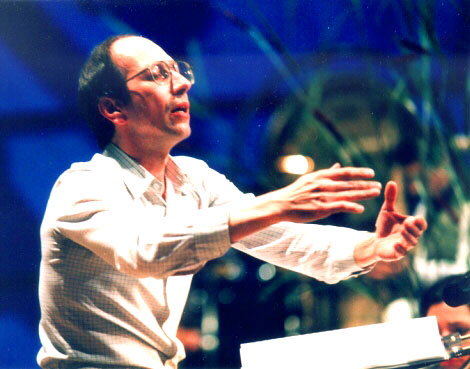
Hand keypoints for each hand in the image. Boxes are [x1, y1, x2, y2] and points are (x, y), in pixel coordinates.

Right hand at [229, 163, 381, 241]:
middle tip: (378, 185)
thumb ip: (326, 173)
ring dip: (363, 193)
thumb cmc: (295, 193)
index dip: (358, 172)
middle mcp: (323, 184)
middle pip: (348, 183)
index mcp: (321, 176)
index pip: (344, 172)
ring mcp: (322, 196)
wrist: (280, 204)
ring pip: (347, 193)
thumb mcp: (310, 179)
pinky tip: (361, 209)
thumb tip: (338, 165)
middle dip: (365, 184)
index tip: (371, 173)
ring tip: (375, 193)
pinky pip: (339, 206)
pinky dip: (351, 207)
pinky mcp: (320, 208)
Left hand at [373, 181, 426, 261]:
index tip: (415, 218)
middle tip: (407, 223)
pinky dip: (400, 249)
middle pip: (418, 233)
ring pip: (412, 243)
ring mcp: (405, 245)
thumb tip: (392, 182)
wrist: (375, 241)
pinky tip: (395, 244)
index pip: (421, 224)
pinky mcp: (397, 254)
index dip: (420, 222)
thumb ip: (390, 198)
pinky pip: (402, 253)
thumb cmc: (385, 225)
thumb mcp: (387, 210)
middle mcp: (411, 236)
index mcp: (411, 225)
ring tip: (402, 231)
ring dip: (408, 237)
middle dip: (414, 228)